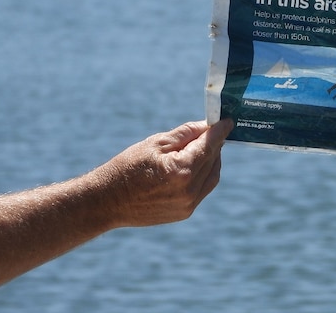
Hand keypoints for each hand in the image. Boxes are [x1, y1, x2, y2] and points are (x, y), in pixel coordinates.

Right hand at [96, 118, 233, 227]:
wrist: (107, 201)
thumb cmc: (128, 167)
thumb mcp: (156, 143)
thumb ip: (185, 134)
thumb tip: (207, 125)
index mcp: (181, 170)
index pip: (210, 145)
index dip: (220, 131)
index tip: (227, 121)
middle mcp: (189, 190)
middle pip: (213, 160)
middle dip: (215, 144)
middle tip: (212, 131)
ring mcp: (188, 205)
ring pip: (212, 177)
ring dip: (212, 160)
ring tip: (204, 147)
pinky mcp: (184, 213)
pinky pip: (203, 190)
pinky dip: (204, 175)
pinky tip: (195, 165)